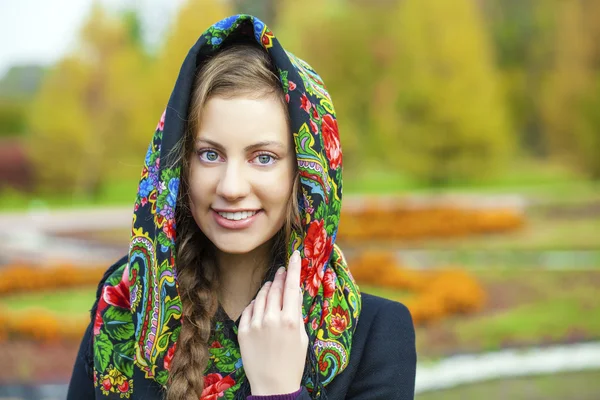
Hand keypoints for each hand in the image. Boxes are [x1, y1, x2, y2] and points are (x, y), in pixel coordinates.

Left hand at [238, 250, 307, 395]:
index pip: (292, 287)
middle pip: (276, 288)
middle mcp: (271, 319)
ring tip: (273, 286)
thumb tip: (294, 293)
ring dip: (268, 288)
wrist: (272, 386)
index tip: (296, 255)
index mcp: (290, 320)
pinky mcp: (242, 330)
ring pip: (261, 296)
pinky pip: (250, 308)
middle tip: (284, 269)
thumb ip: (297, 313)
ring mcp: (255, 324)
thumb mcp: (302, 337)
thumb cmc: (292, 363)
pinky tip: (261, 305)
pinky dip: (256, 303)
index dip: (294, 268)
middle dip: (281, 276)